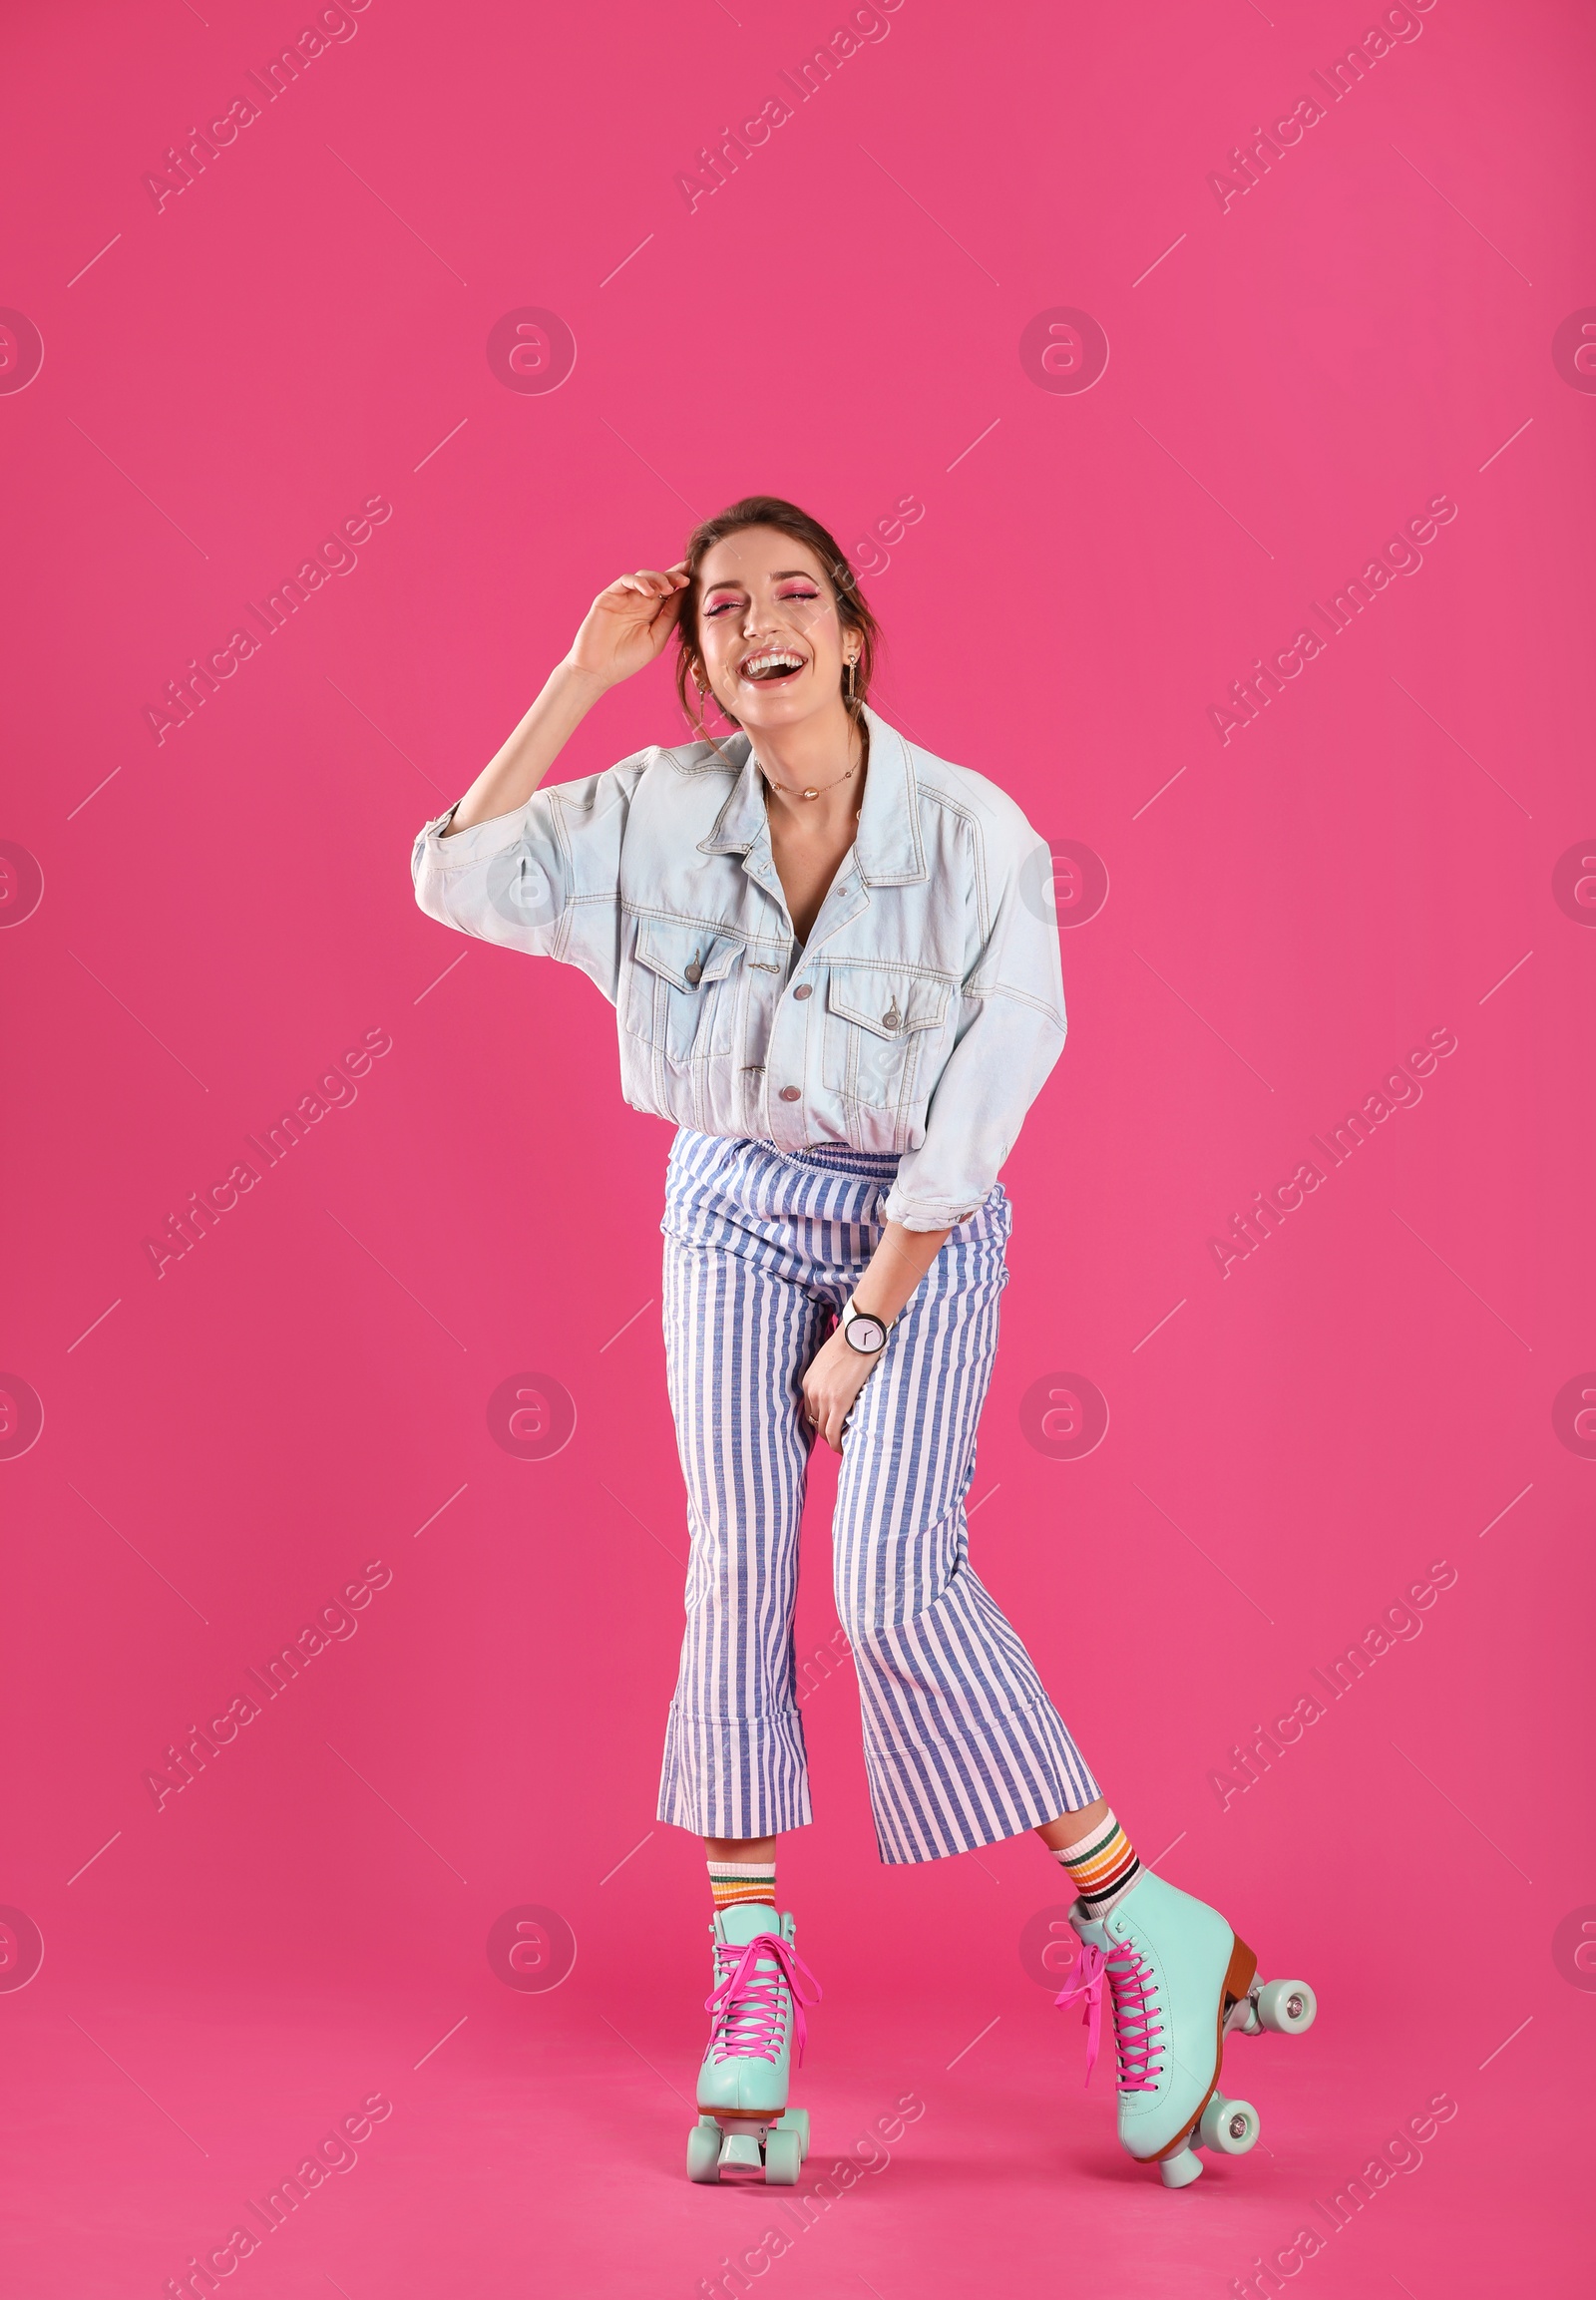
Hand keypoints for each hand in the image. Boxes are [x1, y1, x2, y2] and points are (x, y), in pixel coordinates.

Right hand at [566, 563, 688, 689]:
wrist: (598, 671)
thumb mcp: (657, 638)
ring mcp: (623, 598)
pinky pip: (625, 581)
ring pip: (643, 576)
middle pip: (658, 580)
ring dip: (658, 578)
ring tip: (667, 589)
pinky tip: (649, 592)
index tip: (695, 574)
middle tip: (685, 580)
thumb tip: (684, 594)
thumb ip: (670, 616)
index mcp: (651, 613)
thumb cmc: (627, 660)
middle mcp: (638, 602)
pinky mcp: (609, 596)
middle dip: (673, 576)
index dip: (680, 580)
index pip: (669, 591)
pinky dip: (639, 582)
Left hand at [800, 1323, 880, 1453]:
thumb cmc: (851, 1343)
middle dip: (826, 1433)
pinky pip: (833, 1432)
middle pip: (815, 1422)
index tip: (832, 1427)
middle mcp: (812, 1391)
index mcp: (809, 1382)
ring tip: (843, 1446)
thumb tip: (841, 1385)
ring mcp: (823, 1398)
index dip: (821, 1422)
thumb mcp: (831, 1361)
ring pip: (823, 1430)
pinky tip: (844, 1449)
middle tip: (840, 1440)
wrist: (859, 1334)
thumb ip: (830, 1376)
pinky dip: (837, 1444)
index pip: (810, 1411)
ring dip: (832, 1440)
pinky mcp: (838, 1402)